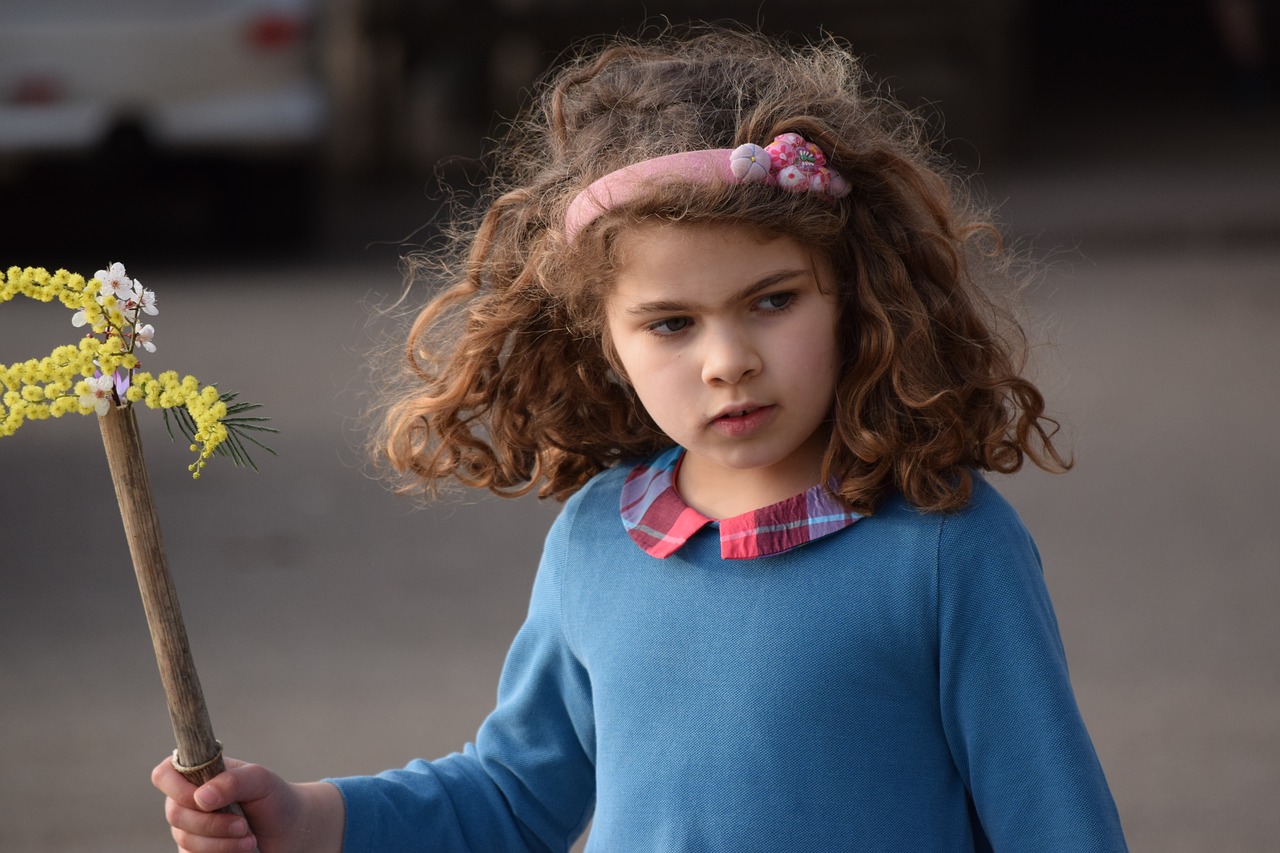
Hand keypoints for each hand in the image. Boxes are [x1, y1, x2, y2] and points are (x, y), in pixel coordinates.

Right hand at [151, 755, 343, 852]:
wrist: (290, 830)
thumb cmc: (274, 798)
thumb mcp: (261, 781)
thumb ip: (233, 781)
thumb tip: (200, 798)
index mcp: (198, 774)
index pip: (164, 775)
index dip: (177, 789)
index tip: (206, 800)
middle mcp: (187, 801)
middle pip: (174, 814)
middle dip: (211, 823)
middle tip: (243, 826)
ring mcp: (189, 829)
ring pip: (185, 840)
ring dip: (220, 844)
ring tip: (250, 840)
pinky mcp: (195, 852)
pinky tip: (242, 851)